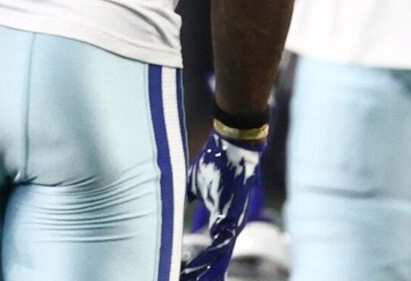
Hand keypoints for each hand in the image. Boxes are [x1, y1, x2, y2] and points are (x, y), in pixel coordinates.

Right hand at [181, 130, 264, 280]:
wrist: (235, 144)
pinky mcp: (232, 216)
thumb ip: (189, 199)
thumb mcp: (196, 184)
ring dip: (205, 272)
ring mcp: (233, 222)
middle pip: (218, 260)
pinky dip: (208, 260)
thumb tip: (175, 204)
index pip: (213, 249)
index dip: (202, 265)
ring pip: (219, 258)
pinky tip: (197, 271)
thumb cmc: (218, 161)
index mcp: (225, 219)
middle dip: (204, 274)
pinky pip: (220, 245)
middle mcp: (231, 224)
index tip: (188, 276)